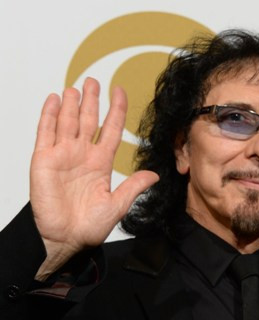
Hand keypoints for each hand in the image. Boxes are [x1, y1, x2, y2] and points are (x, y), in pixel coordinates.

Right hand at [29, 77, 158, 279]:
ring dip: (72, 104)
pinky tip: (55, 100)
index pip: (110, 129)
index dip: (115, 110)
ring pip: (68, 122)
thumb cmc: (89, 226)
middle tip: (94, 80)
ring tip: (76, 86)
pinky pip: (45, 132)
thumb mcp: (117, 204)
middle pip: (88, 120)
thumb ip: (133, 187)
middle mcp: (82, 155)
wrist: (65, 239)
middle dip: (92, 101)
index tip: (120, 91)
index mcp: (101, 163)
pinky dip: (50, 115)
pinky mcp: (43, 159)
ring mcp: (62, 155)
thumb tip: (154, 174)